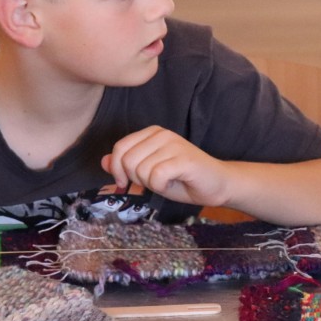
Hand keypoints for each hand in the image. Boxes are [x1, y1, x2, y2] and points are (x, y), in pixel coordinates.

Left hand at [101, 125, 229, 206]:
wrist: (216, 185)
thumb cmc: (181, 179)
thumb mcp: (148, 173)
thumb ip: (126, 166)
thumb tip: (104, 162)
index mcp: (152, 133)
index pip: (120, 148)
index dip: (117, 169)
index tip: (125, 182)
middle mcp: (162, 134)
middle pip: (127, 160)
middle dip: (136, 179)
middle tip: (154, 182)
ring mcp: (174, 144)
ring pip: (141, 170)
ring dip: (151, 184)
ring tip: (167, 181)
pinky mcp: (184, 158)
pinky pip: (156, 177)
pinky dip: (161, 187)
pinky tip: (174, 183)